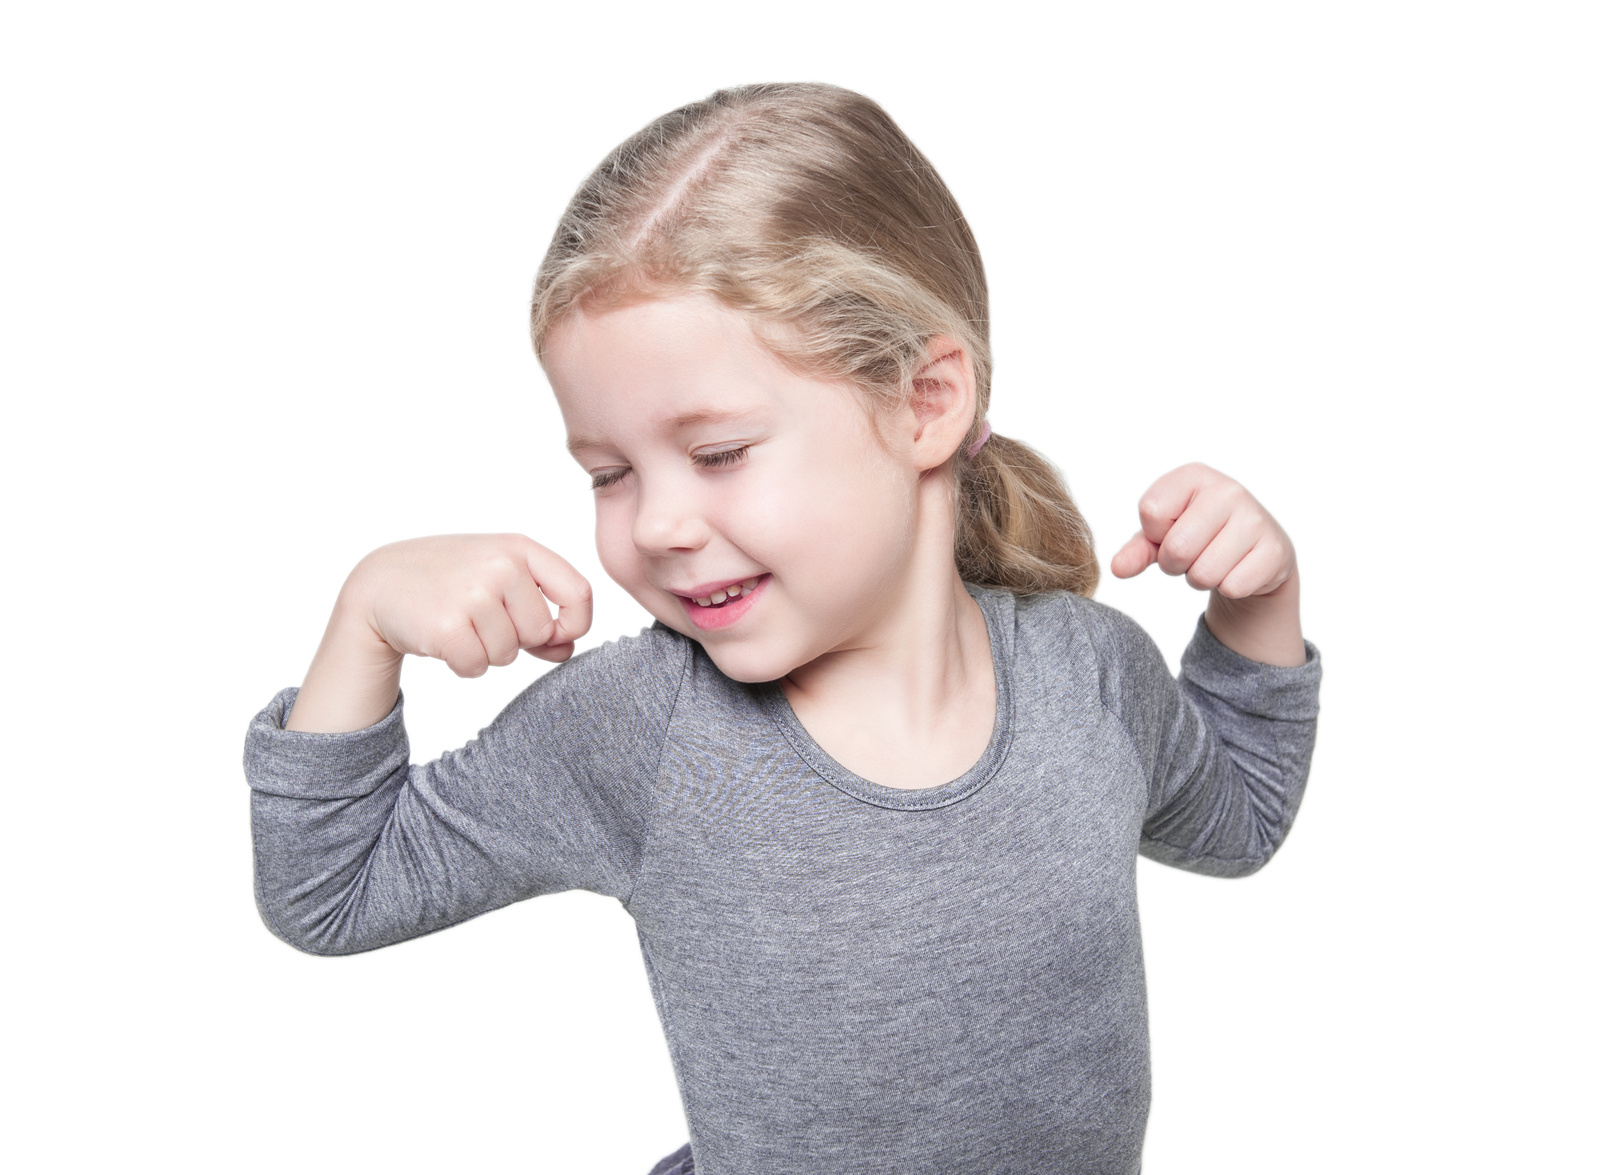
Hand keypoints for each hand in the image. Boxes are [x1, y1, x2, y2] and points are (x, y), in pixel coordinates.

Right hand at [285, 535, 592, 731]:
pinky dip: (463, 665)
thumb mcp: (498, 582)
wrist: (379, 584)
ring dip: (485, 652)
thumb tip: (568, 649)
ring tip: (458, 623)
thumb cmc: (447, 582)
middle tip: (479, 619)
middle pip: (540, 632)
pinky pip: (477, 667)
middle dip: (515, 639)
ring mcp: (473, 594)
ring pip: (508, 654)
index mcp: (519, 548)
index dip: (573, 625)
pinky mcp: (447, 627)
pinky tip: (442, 640)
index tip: (556, 635)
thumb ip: (541, 613)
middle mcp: (500, 565)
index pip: (578, 593)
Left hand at [1110, 463, 1294, 597]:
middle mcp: (1228, 489)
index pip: (1150, 511)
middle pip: (1176, 548)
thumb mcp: (1162, 538)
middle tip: (1193, 555)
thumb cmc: (1200, 538)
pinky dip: (1229, 587)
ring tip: (1214, 561)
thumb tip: (1118, 568)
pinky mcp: (1276, 550)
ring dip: (1200, 578)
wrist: (1254, 554)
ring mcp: (1256, 518)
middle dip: (1176, 564)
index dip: (1156, 534)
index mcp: (1194, 476)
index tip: (1173, 530)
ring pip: (1203, 573)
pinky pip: (1232, 586)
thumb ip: (1137, 550)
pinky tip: (1238, 569)